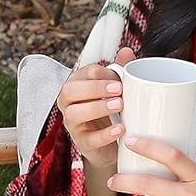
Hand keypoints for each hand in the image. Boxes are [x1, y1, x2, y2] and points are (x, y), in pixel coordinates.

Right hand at [56, 46, 136, 174]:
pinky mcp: (82, 143)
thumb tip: (127, 51)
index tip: (120, 80)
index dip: (101, 74)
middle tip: (118, 89)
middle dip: (94, 88)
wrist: (112, 144)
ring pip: (74, 113)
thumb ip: (121, 69)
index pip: (83, 74)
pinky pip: (89, 138)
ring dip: (97, 107)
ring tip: (119, 105)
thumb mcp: (116, 89)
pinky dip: (105, 134)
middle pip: (70, 90)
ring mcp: (73, 123)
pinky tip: (120, 129)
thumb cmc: (111, 111)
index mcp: (77, 84)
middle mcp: (69, 103)